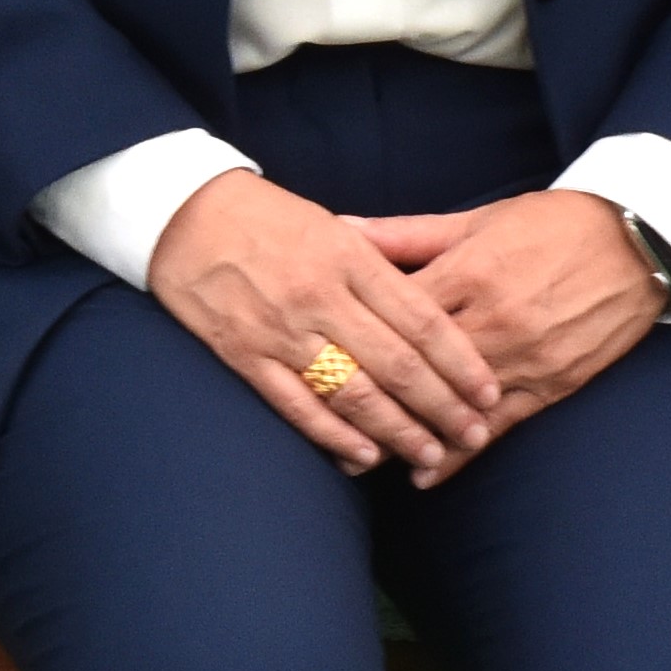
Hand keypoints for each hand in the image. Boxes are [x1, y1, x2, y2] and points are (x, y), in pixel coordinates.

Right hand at [148, 166, 502, 479]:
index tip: (489, 393)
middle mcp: (322, 297)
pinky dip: (334, 435)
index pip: (422, 320)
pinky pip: (297, 405)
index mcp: (350, 258)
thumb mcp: (334, 225)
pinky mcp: (245, 356)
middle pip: (398, 364)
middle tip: (473, 435)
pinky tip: (365, 456)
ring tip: (430, 454)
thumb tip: (435, 302)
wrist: (181, 214)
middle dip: (443, 406)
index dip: (461, 362)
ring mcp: (282, 330)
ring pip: (353, 392)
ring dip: (397, 431)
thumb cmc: (266, 218)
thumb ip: (380, 263)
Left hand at [345, 189, 664, 427]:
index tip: (314, 356)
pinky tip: (427, 474)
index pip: (396, 314)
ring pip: (454, 403)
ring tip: (359, 459)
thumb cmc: (551, 223)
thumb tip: (339, 229)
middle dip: (371, 396)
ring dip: (409, 433)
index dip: (354, 338)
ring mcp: (525, 356)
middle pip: (419, 368)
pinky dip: (461, 452)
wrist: (638, 240)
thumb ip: (405, 235)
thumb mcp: (476, 220)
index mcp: (469, 271)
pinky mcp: (553, 383)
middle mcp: (494, 318)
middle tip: (322, 422)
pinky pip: (500, 426)